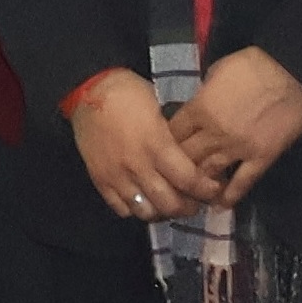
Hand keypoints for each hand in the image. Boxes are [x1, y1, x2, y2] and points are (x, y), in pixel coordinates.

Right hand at [70, 70, 217, 224]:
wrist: (87, 91)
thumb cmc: (128, 92)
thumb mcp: (160, 109)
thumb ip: (173, 137)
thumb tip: (189, 156)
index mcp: (156, 145)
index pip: (188, 180)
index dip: (206, 190)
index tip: (214, 188)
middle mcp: (138, 166)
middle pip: (169, 203)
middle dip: (188, 207)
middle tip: (195, 202)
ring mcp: (117, 176)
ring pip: (146, 212)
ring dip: (162, 212)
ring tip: (169, 204)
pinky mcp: (100, 180)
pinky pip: (121, 208)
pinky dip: (136, 209)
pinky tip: (144, 200)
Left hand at [164, 49, 301, 206]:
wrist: (291, 71)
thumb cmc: (252, 65)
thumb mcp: (216, 72)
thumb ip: (203, 95)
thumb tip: (196, 107)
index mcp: (200, 109)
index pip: (173, 133)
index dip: (166, 141)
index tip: (165, 147)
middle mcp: (214, 134)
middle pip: (186, 157)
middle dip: (177, 166)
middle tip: (173, 175)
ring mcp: (238, 149)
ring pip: (209, 174)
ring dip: (199, 184)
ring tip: (193, 193)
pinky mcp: (261, 158)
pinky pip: (243, 182)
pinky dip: (231, 195)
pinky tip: (221, 205)